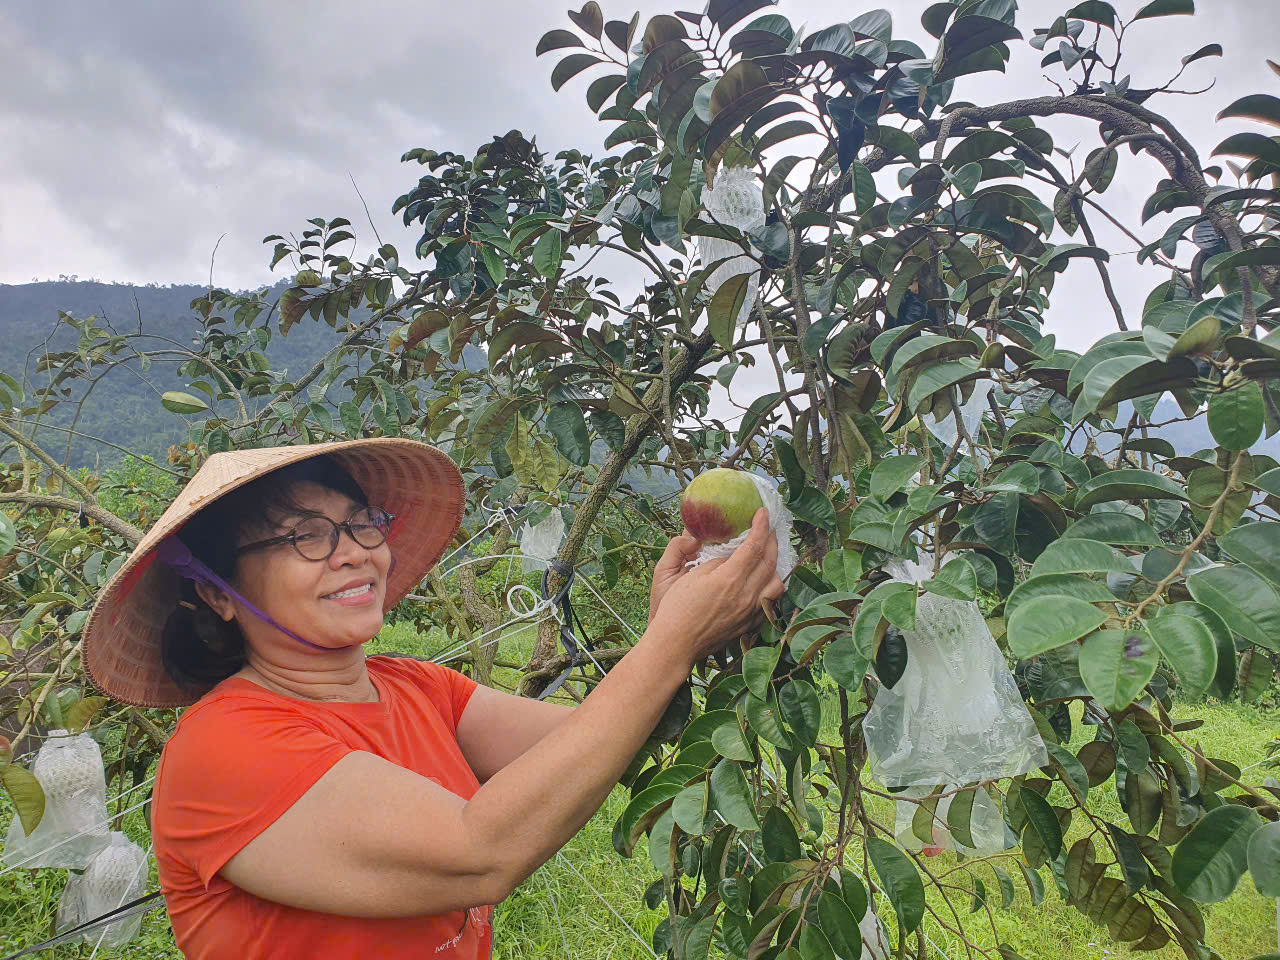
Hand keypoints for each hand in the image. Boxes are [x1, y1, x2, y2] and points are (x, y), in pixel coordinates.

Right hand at [648, 509, 786, 666]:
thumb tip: (730, 553)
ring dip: (776, 566)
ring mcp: (750, 612)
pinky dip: (770, 587)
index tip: (763, 513)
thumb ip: (714, 561)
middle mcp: (746, 595)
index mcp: (730, 579)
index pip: (754, 546)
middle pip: (770, 562)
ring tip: (769, 556)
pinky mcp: (750, 625)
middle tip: (769, 529)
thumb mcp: (691, 575)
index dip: (760, 526)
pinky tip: (762, 582)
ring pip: (777, 584)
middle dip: (772, 541)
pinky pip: (770, 602)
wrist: (677, 644)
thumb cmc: (677, 608)